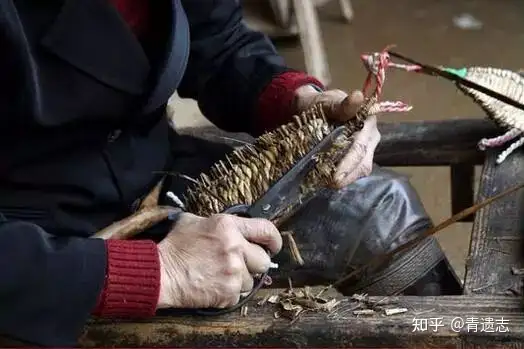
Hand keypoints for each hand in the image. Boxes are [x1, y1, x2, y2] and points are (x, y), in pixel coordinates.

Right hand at [156, 213, 281, 308]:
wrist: (161, 273)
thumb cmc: (175, 247)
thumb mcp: (193, 221)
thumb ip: (218, 222)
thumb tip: (234, 226)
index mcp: (228, 226)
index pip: (266, 229)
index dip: (274, 240)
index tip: (273, 246)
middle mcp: (235, 247)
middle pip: (264, 261)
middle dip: (254, 264)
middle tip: (239, 265)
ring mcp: (233, 271)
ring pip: (252, 281)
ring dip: (239, 280)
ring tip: (219, 276)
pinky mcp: (228, 292)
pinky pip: (239, 295)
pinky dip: (228, 293)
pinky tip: (213, 286)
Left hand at [295, 85, 380, 187]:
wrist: (315, 108)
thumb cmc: (322, 104)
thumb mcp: (328, 102)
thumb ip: (342, 104)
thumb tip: (357, 96)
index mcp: (368, 121)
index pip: (361, 146)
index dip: (349, 163)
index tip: (335, 177)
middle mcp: (371, 137)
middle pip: (363, 162)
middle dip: (346, 176)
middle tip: (328, 185)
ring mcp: (366, 148)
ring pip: (360, 169)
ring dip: (345, 179)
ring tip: (326, 184)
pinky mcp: (358, 157)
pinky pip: (354, 171)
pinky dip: (342, 177)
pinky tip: (328, 181)